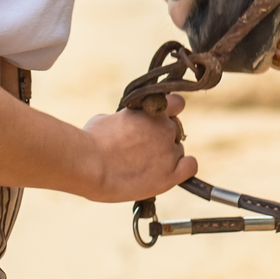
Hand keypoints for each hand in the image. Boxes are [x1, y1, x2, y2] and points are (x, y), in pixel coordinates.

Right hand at [79, 92, 196, 201]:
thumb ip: (125, 120)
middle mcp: (166, 126)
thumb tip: (124, 126)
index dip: (168, 113)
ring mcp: (169, 150)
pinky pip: (190, 167)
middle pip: (174, 131)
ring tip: (142, 168)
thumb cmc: (92, 140)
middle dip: (160, 139)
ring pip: (177, 152)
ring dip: (165, 158)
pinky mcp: (169, 174)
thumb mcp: (109, 118)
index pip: (176, 104)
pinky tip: (170, 174)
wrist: (90, 164)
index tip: (156, 123)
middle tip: (141, 152)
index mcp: (152, 109)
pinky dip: (184, 169)